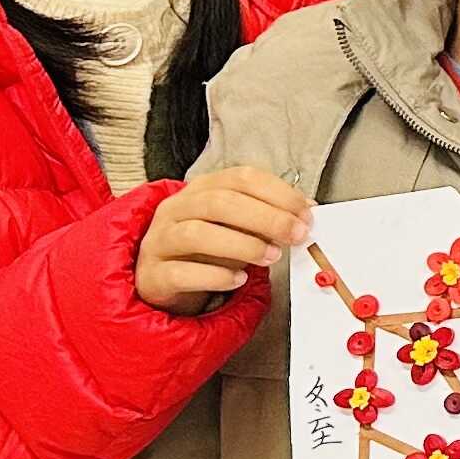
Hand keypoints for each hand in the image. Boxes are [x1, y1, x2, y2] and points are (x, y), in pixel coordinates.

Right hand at [135, 165, 312, 314]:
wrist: (163, 280)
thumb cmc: (206, 249)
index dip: (278, 193)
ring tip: (271, 257)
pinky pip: (181, 273)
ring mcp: (160, 240)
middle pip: (220, 202)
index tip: (305, 212)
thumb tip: (306, 212)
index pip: (242, 178)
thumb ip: (268, 217)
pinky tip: (238, 280)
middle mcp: (176, 208)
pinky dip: (214, 276)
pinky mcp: (153, 274)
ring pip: (196, 234)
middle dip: (266, 218)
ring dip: (242, 245)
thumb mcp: (239, 227)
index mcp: (202, 188)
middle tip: (295, 234)